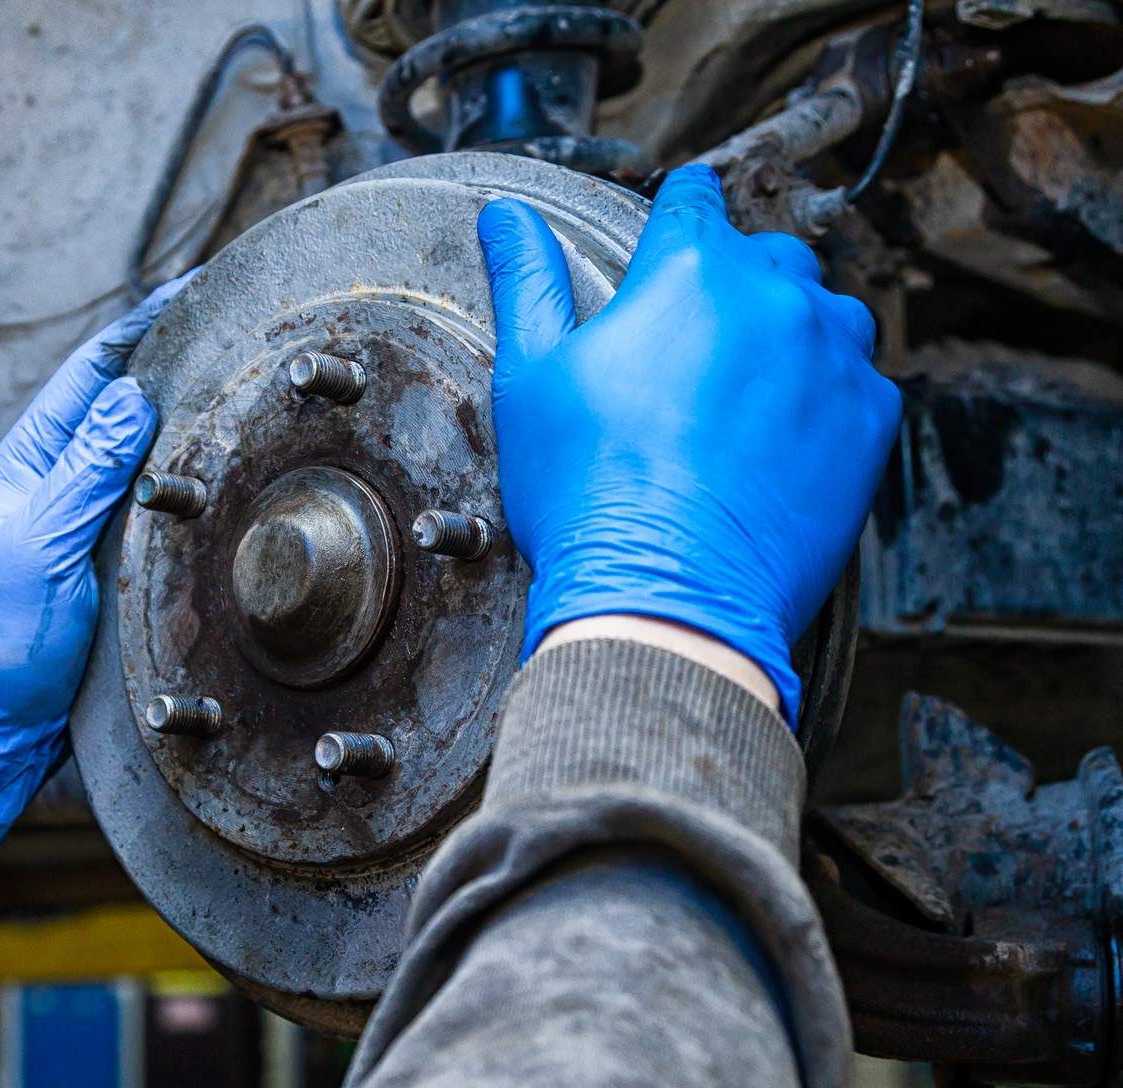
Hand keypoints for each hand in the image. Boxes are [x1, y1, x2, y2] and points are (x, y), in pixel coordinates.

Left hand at [0, 276, 189, 898]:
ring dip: (189, 419)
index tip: (192, 288)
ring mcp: (83, 525)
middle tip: (238, 323)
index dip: (140, 327)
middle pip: (122, 405)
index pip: (90, 374)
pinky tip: (228, 476)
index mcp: (28, 465)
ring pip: (145, 456)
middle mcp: (57, 485)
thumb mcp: (40, 548)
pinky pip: (154, 508)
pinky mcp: (107, 568)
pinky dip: (189, 482)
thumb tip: (129, 396)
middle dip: (174, 360)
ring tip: (248, 383)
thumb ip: (84, 474)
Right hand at [476, 165, 900, 720]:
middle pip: (767, 256)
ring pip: (825, 315)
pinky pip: (859, 383)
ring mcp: (833, 359)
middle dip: (734, 283)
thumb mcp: (531, 379)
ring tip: (741, 394)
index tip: (674, 232)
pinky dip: (826, 398)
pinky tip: (776, 441)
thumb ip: (528, 283)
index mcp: (690, 272)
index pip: (694, 200)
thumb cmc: (589, 492)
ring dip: (791, 335)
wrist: (666, 595)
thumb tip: (508, 218)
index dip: (678, 213)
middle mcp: (775, 299)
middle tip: (693, 343)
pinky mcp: (870, 422)